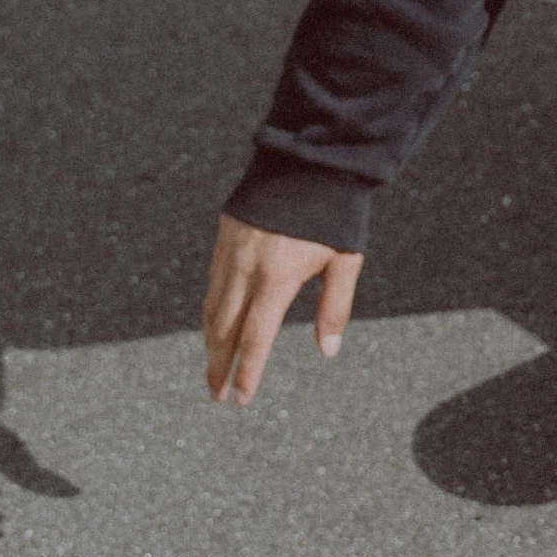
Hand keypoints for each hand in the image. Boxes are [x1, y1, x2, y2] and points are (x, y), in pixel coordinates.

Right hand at [202, 213, 362, 404]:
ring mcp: (231, 252)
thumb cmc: (335, 213)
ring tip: (214, 368)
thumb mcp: (346, 260)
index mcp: (278, 277)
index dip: (248, 369)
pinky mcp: (224, 238)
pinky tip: (214, 326)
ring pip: (212, 307)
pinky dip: (210, 311)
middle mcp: (247, 268)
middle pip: (225, 328)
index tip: (242, 397)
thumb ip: (335, 307)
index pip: (256, 336)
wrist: (309, 159)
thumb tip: (327, 351)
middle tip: (217, 395)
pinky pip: (211, 284)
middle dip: (219, 365)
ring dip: (211, 342)